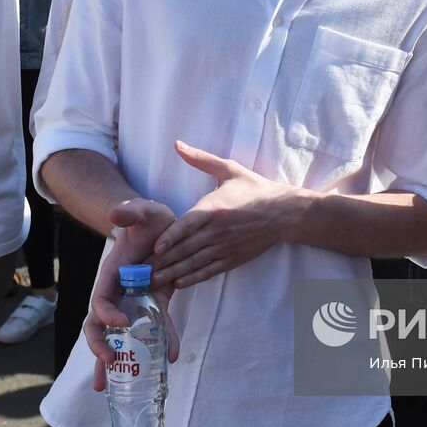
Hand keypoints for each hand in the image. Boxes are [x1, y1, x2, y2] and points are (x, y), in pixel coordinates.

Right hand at [83, 199, 179, 391]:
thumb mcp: (144, 211)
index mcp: (111, 274)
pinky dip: (162, 344)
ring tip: (110, 388)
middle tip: (108, 363)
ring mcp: (135, 301)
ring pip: (120, 337)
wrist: (163, 225)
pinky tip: (171, 359)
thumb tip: (115, 214)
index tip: (121, 323)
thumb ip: (131, 211)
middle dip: (99, 346)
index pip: (100, 300)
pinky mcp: (155, 304)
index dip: (106, 314)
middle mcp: (118, 292)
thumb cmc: (148, 219)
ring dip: (116, 362)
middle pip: (99, 326)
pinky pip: (156, 329)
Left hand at [148, 141, 303, 288]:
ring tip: (155, 280)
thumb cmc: (254, 188)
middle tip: (143, 270)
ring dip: (174, 272)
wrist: (283, 212)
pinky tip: (179, 283)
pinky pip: (209, 270)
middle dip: (164, 260)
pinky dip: (194, 278)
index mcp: (214, 208)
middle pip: (186, 248)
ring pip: (195, 263)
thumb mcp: (229, 169)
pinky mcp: (232, 259)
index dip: (170, 238)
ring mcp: (225, 247)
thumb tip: (177, 144)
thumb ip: (201, 159)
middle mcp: (218, 230)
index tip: (155, 247)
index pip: (187, 225)